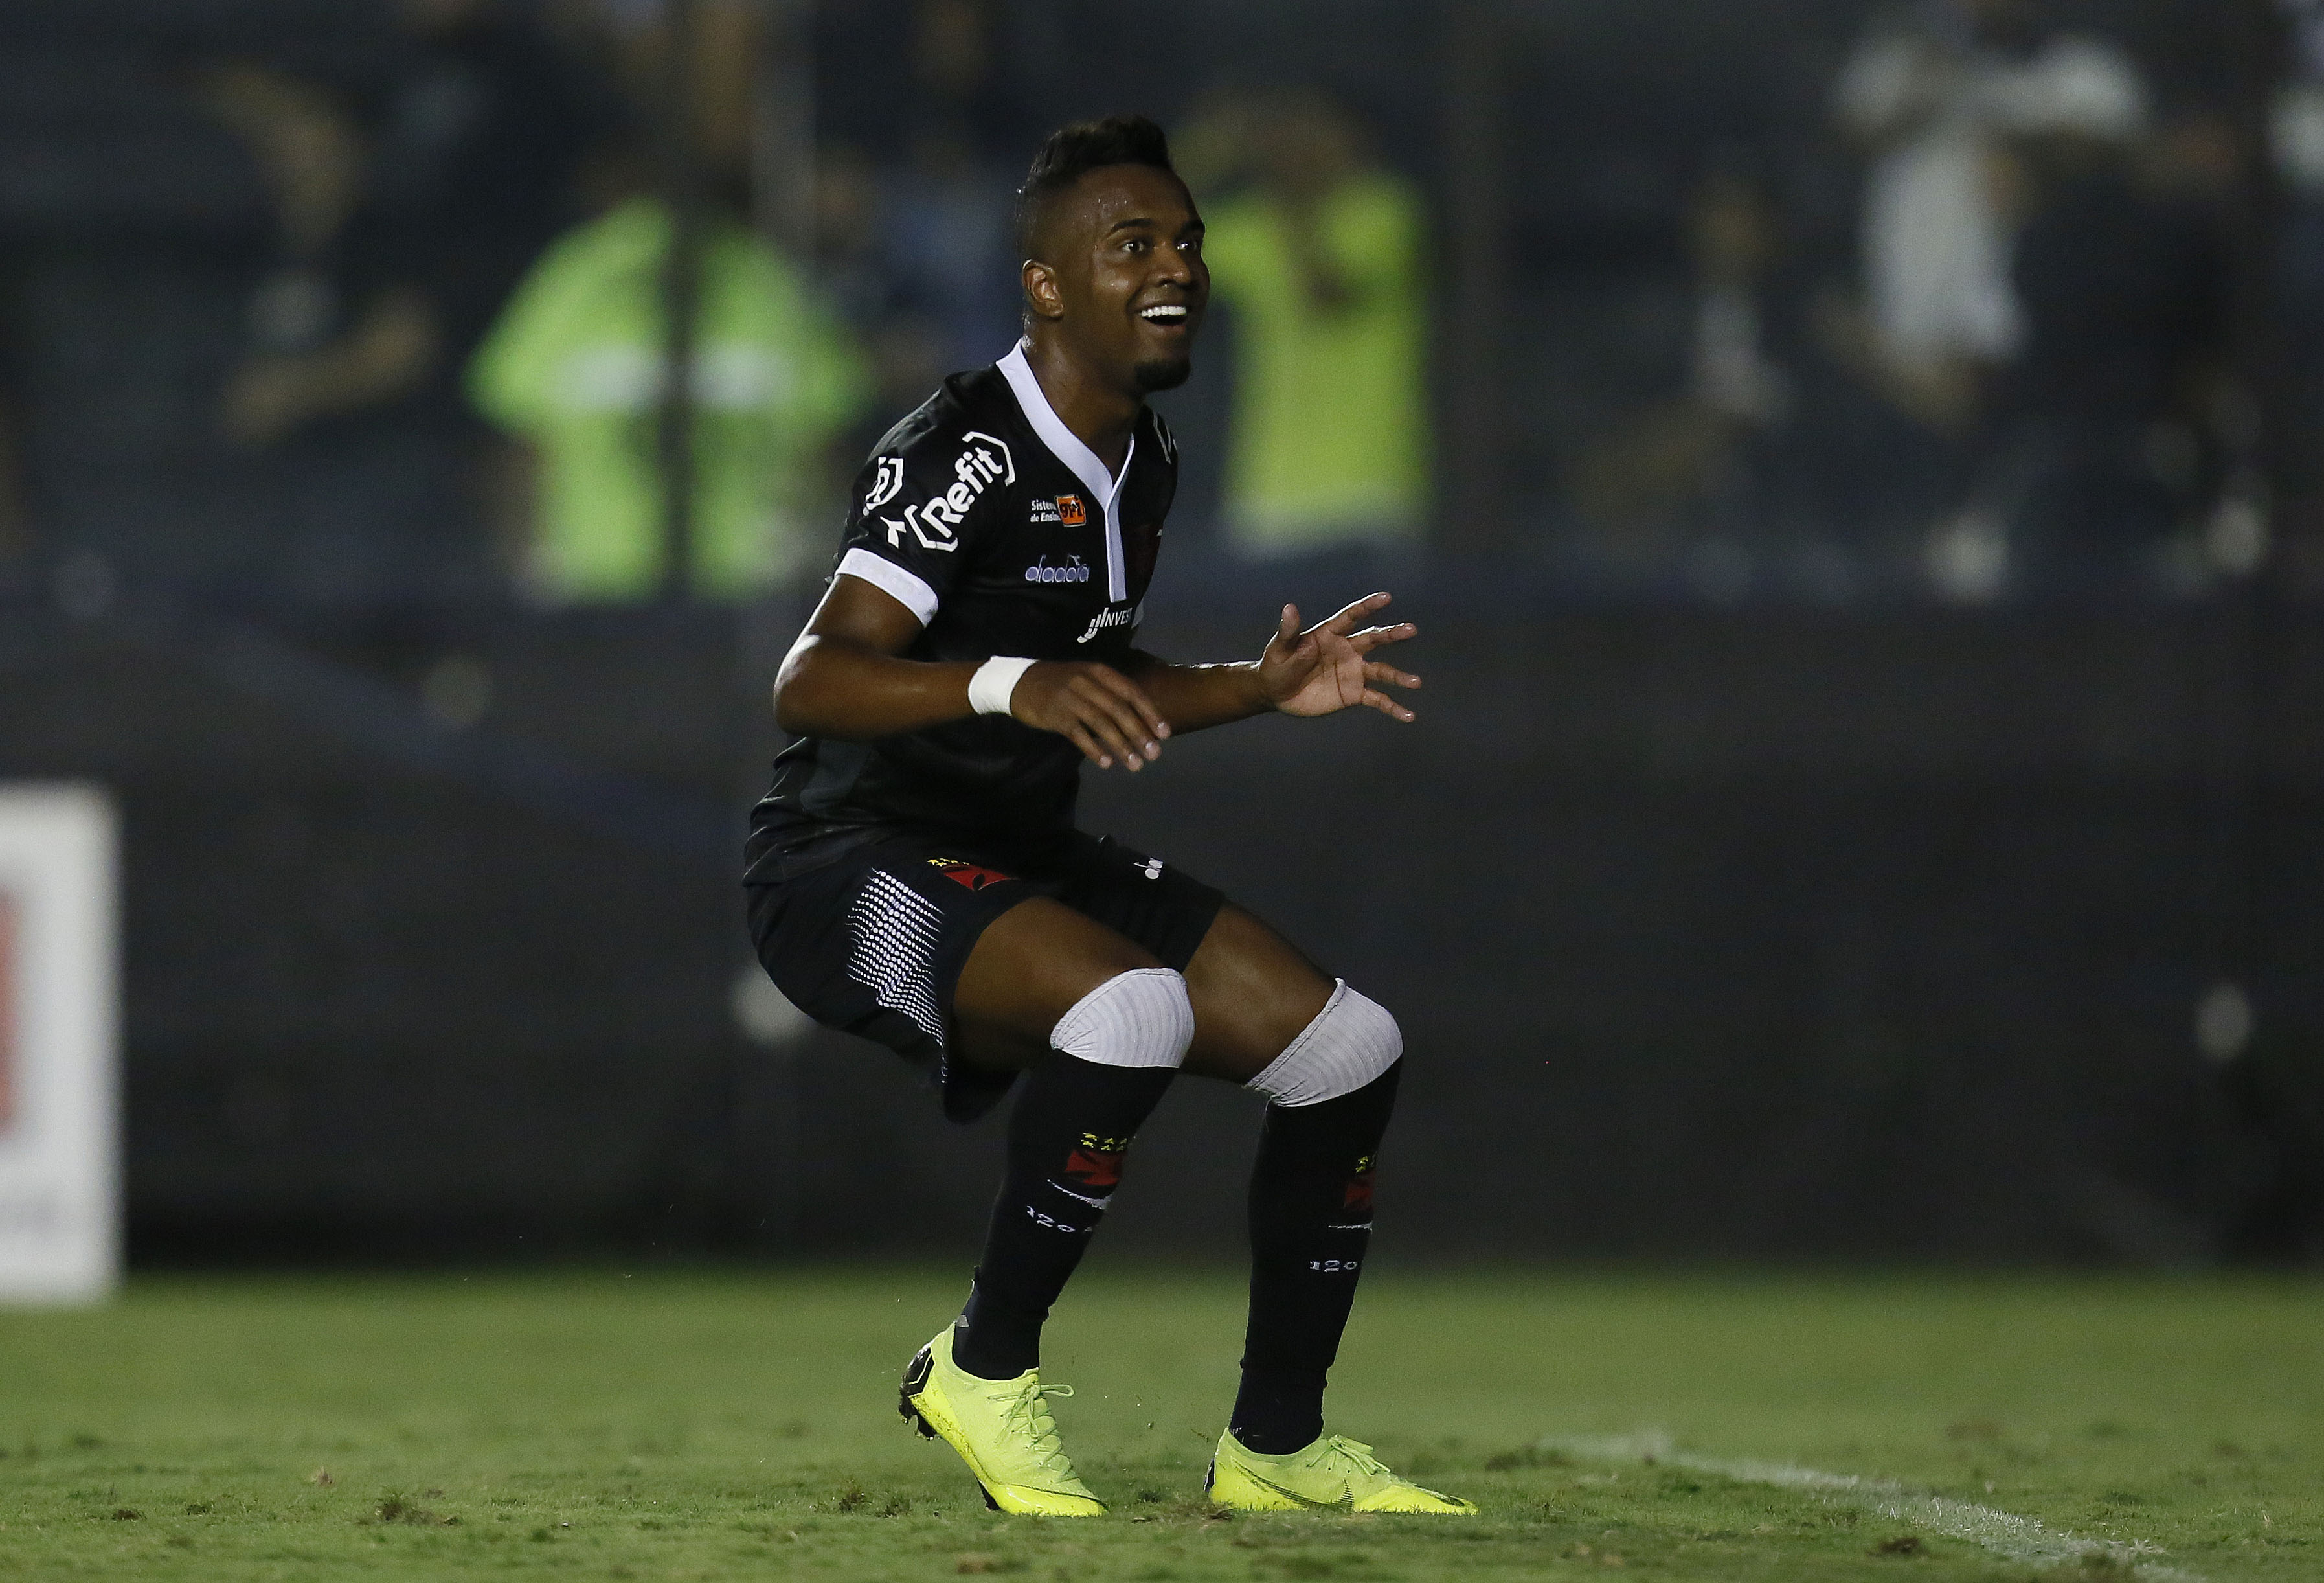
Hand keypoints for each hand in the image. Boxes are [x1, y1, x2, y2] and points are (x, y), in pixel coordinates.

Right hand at [1010, 661, 1171, 770]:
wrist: (1020, 682)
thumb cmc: (1061, 683)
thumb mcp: (1087, 678)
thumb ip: (1110, 693)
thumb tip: (1140, 718)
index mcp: (1099, 672)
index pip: (1131, 692)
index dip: (1150, 713)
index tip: (1164, 734)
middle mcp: (1087, 683)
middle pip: (1119, 710)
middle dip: (1139, 733)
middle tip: (1154, 755)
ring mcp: (1070, 699)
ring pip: (1101, 724)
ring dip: (1121, 746)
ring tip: (1135, 765)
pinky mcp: (1056, 716)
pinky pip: (1079, 735)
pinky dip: (1094, 749)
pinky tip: (1106, 763)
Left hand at [1258, 593, 1420, 721]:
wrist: (1277, 694)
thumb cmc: (1276, 665)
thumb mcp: (1280, 648)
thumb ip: (1289, 631)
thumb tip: (1289, 608)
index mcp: (1330, 634)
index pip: (1351, 617)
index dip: (1368, 607)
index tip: (1386, 598)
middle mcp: (1347, 650)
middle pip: (1374, 639)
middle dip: (1392, 634)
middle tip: (1411, 629)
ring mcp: (1353, 672)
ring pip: (1381, 671)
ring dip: (1399, 677)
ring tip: (1416, 682)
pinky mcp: (1354, 694)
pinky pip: (1378, 699)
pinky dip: (1393, 707)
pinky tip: (1408, 716)